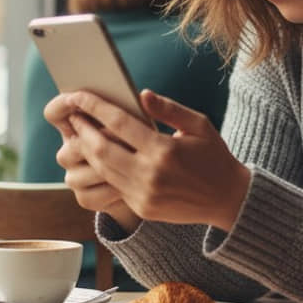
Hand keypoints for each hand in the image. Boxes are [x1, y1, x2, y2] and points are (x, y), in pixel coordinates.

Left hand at [54, 89, 250, 229]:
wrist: (227, 199)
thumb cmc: (214, 156)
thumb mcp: (199, 125)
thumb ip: (169, 109)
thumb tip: (141, 94)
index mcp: (164, 150)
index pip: (119, 123)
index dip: (95, 108)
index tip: (79, 96)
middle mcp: (150, 174)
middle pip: (100, 149)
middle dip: (82, 130)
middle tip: (74, 116)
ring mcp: (144, 194)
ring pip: (102, 169)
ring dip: (87, 150)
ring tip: (82, 134)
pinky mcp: (142, 208)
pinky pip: (114, 185)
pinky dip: (104, 169)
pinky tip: (100, 156)